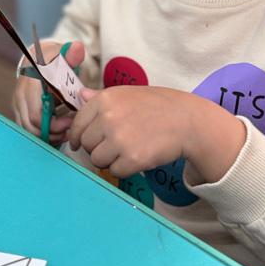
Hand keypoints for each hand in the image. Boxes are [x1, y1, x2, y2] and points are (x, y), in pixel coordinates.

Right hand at [12, 40, 85, 145]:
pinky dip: (42, 134)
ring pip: (28, 130)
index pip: (36, 116)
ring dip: (47, 137)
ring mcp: (18, 104)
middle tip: (69, 132)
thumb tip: (78, 48)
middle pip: (31, 126)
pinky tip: (56, 134)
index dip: (53, 125)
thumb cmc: (51, 60)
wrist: (37, 60)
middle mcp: (20, 96)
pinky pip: (27, 128)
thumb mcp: (62, 55)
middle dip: (51, 134)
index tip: (69, 123)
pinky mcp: (19, 110)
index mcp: (31, 85)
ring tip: (64, 134)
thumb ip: (72, 54)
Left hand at [68, 86, 246, 181]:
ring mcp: (120, 139)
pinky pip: (114, 171)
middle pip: (86, 143)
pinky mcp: (132, 159)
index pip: (78, 123)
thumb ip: (100, 97)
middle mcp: (109, 118)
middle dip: (96, 147)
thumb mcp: (128, 94)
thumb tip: (80, 95)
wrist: (187, 120)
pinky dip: (124, 169)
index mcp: (105, 100)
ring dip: (109, 159)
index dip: (77, 136)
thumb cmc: (158, 105)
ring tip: (127, 150)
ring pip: (97, 160)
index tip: (78, 143)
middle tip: (114, 145)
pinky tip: (137, 157)